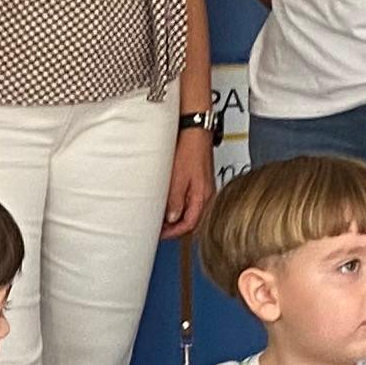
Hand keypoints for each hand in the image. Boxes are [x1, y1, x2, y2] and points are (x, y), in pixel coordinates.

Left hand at [160, 122, 212, 237]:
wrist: (195, 130)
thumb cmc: (190, 149)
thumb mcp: (178, 179)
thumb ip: (175, 201)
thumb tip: (171, 219)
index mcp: (203, 197)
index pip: (189, 225)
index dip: (173, 232)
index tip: (159, 234)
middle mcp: (206, 195)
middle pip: (191, 220)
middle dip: (174, 227)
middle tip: (158, 228)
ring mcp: (204, 188)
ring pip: (190, 211)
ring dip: (175, 216)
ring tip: (160, 217)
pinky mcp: (199, 181)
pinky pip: (189, 200)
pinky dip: (178, 205)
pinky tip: (168, 203)